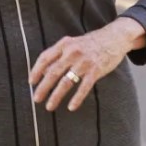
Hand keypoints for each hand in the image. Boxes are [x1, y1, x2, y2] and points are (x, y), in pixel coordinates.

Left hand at [28, 19, 145, 111]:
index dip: (36, 71)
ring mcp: (84, 62)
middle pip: (53, 72)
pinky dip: (76, 99)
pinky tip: (71, 107)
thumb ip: (58, 55)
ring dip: (56, 96)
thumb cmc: (90, 43)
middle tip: (36, 99)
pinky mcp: (95, 71)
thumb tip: (43, 72)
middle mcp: (72, 52)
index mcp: (64, 44)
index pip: (45, 58)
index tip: (31, 82)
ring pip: (66, 82)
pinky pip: (83, 87)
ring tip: (49, 106)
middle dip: (43, 87)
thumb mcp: (72, 43)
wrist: (114, 38)